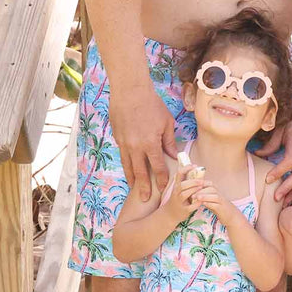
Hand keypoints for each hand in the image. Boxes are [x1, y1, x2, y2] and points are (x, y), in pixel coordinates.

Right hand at [108, 80, 176, 200]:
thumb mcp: (166, 122)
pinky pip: (122, 155)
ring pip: (128, 166)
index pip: (158, 167)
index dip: (162, 179)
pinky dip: (125, 164)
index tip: (164, 188)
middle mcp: (136, 147)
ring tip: (134, 188)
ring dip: (131, 178)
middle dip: (144, 187)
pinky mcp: (117, 138)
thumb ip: (169, 141)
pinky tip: (128, 169)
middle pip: (140, 172)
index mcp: (151, 143)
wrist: (130, 92)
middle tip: (145, 199)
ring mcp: (124, 143)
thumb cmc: (152, 105)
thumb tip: (174, 155)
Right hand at [166, 164, 202, 220]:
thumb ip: (185, 181)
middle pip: (182, 185)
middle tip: (201, 181)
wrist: (169, 215)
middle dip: (192, 182)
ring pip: (185, 194)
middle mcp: (176, 194)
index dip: (186, 168)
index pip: (179, 174)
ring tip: (201, 188)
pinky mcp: (184, 211)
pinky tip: (201, 200)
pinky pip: (190, 206)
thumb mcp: (178, 189)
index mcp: (176, 186)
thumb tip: (196, 170)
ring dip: (194, 190)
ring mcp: (179, 202)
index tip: (194, 166)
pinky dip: (196, 203)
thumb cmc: (176, 199)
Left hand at [185, 179, 235, 224]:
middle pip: (211, 188)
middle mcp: (219, 194)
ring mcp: (222, 201)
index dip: (199, 183)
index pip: (208, 184)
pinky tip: (203, 204)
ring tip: (196, 197)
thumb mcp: (210, 200)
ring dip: (205, 195)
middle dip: (201, 189)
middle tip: (191, 192)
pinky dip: (210, 204)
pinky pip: (217, 205)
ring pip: (214, 195)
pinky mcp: (222, 208)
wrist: (231, 216)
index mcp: (215, 191)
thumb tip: (192, 192)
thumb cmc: (218, 207)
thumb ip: (203, 195)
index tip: (190, 185)